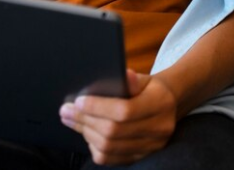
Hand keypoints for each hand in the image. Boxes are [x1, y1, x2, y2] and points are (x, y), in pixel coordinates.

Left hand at [60, 69, 176, 165]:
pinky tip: (87, 134)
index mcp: (161, 103)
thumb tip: (123, 75)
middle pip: (113, 131)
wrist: (167, 106)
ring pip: (109, 146)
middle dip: (85, 120)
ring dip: (86, 133)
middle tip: (66, 111)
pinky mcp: (142, 157)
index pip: (124, 111)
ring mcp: (152, 146)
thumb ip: (132, 80)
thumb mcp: (143, 79)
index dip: (98, 107)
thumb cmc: (149, 89)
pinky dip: (94, 147)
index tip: (78, 101)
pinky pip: (111, 158)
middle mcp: (160, 128)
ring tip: (72, 120)